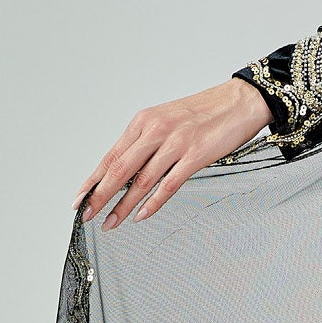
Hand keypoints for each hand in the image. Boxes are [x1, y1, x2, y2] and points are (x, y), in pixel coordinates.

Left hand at [74, 77, 270, 227]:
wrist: (241, 101)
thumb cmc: (207, 113)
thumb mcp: (168, 122)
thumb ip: (148, 143)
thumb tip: (129, 171)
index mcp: (144, 121)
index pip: (111, 155)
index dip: (93, 179)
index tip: (80, 197)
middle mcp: (155, 130)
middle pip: (120, 169)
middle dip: (100, 196)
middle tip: (87, 214)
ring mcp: (175, 143)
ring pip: (141, 180)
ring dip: (123, 205)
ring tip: (111, 222)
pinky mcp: (195, 156)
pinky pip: (168, 185)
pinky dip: (153, 203)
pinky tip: (141, 215)